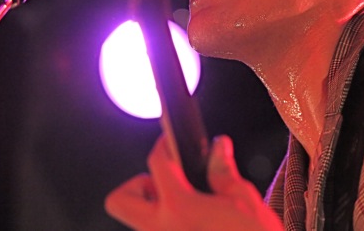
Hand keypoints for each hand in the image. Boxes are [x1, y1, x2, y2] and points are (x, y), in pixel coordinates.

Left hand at [105, 134, 283, 230]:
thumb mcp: (243, 200)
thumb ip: (223, 172)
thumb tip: (218, 148)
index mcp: (179, 207)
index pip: (157, 164)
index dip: (163, 145)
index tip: (169, 142)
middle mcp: (160, 229)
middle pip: (120, 199)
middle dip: (139, 184)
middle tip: (165, 183)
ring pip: (135, 222)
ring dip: (150, 209)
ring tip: (181, 207)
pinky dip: (168, 226)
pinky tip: (193, 225)